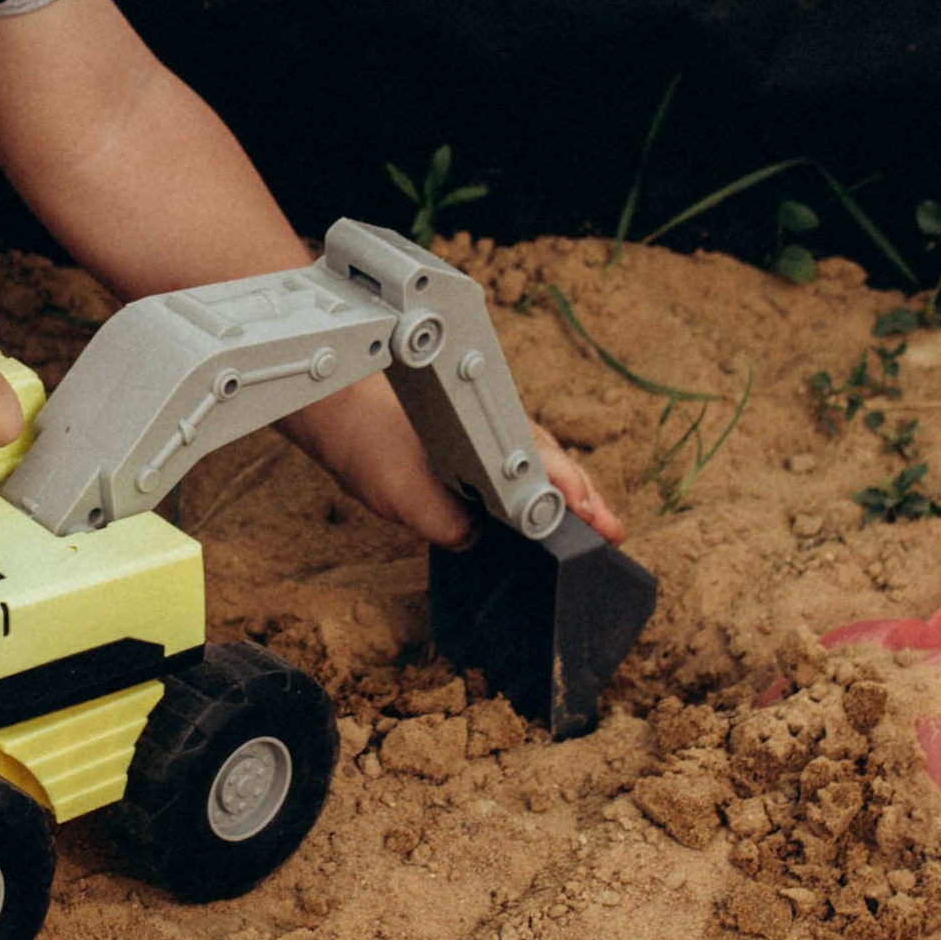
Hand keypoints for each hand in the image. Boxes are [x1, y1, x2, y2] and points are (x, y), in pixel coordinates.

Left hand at [277, 389, 628, 555]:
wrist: (329, 398)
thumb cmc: (363, 434)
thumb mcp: (403, 494)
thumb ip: (448, 525)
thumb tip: (476, 542)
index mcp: (491, 435)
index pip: (552, 476)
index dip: (580, 506)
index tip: (604, 531)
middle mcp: (495, 424)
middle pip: (555, 466)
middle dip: (583, 501)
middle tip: (610, 534)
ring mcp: (481, 426)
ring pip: (535, 461)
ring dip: (560, 493)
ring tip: (587, 524)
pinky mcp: (464, 434)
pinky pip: (511, 459)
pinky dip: (529, 483)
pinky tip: (527, 506)